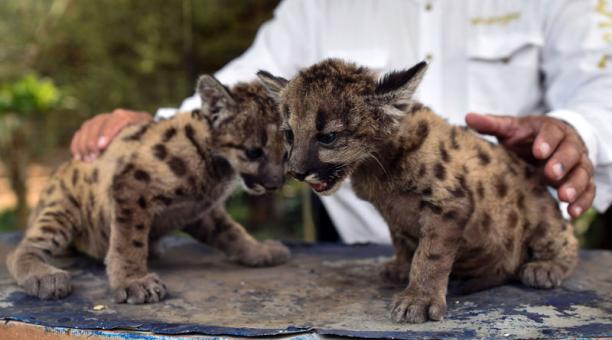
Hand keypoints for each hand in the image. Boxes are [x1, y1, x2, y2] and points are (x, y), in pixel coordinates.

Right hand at [70, 109, 151, 160]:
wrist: (149, 140)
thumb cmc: (151, 146)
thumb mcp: (151, 144)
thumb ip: (145, 145)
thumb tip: (137, 157)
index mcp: (135, 118)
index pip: (120, 119)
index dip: (109, 131)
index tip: (102, 146)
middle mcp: (118, 115)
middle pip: (100, 122)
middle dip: (93, 140)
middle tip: (92, 157)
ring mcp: (105, 120)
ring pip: (88, 126)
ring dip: (84, 143)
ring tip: (85, 158)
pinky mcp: (95, 127)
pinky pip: (81, 132)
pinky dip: (77, 143)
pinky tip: (76, 155)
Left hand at [465, 113, 594, 218]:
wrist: (548, 144)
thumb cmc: (526, 137)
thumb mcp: (511, 129)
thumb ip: (493, 124)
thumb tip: (468, 117)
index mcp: (551, 130)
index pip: (552, 132)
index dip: (547, 141)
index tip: (538, 151)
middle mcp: (569, 145)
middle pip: (572, 152)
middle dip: (562, 163)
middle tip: (551, 175)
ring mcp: (579, 163)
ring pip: (583, 172)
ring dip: (576, 185)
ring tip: (564, 197)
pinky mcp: (582, 181)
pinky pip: (588, 191)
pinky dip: (583, 202)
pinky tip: (573, 214)